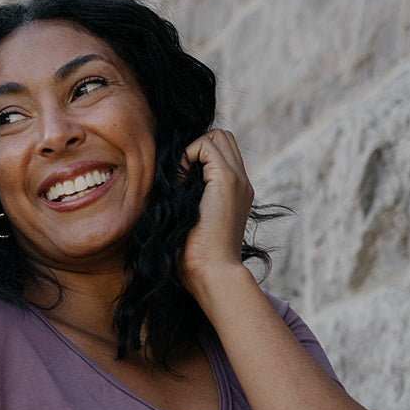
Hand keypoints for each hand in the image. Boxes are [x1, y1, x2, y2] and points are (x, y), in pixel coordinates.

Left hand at [179, 128, 254, 296]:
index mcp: (236, 191)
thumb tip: (167, 180)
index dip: (199, 156)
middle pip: (223, 137)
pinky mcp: (227, 180)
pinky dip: (187, 155)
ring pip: (218, 135)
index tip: (182, 180)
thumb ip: (187, 197)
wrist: (214, 273)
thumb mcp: (191, 220)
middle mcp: (242, 182)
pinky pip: (205, 145)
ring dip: (194, 150)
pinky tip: (181, 182)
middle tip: (182, 175)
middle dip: (198, 147)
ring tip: (182, 179)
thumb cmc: (197, 258)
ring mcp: (238, 179)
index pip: (222, 152)